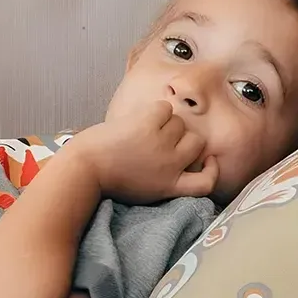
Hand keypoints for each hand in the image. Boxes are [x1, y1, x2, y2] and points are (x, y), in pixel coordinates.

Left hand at [68, 100, 217, 203]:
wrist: (84, 168)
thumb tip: (180, 154)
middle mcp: (171, 167)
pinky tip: (138, 120)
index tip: (209, 160)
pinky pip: (165, 108)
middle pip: (197, 143)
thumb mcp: (145, 189)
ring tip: (142, 131)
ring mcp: (162, 145)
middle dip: (182, 138)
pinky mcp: (149, 125)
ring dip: (165, 123)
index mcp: (170, 187)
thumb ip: (166, 177)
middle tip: (159, 140)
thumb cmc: (108, 177)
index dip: (213, 170)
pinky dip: (153, 111)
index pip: (207, 183)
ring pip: (180, 123)